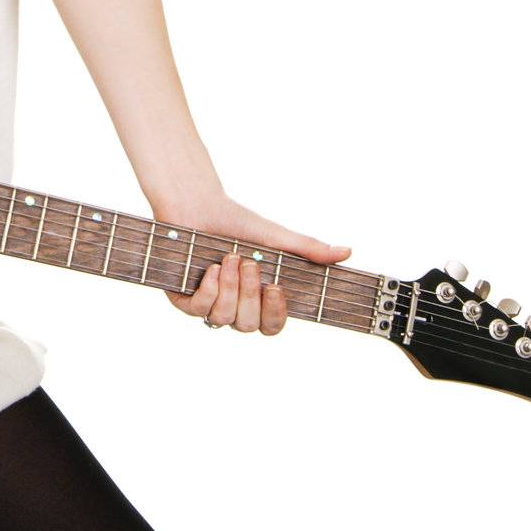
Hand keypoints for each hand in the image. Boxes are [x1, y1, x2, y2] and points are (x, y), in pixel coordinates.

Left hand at [161, 193, 350, 334]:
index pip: (272, 326)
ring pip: (224, 320)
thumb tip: (348, 252)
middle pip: (249, 326)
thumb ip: (309, 249)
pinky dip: (208, 289)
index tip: (276, 287)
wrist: (196, 204)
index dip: (276, 314)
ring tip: (228, 258)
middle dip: (250, 295)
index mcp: (257, 298)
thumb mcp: (276, 237)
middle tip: (248, 263)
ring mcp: (208, 304)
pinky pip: (198, 310)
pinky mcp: (183, 298)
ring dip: (229, 288)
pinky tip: (210, 268)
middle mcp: (234, 306)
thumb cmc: (237, 221)